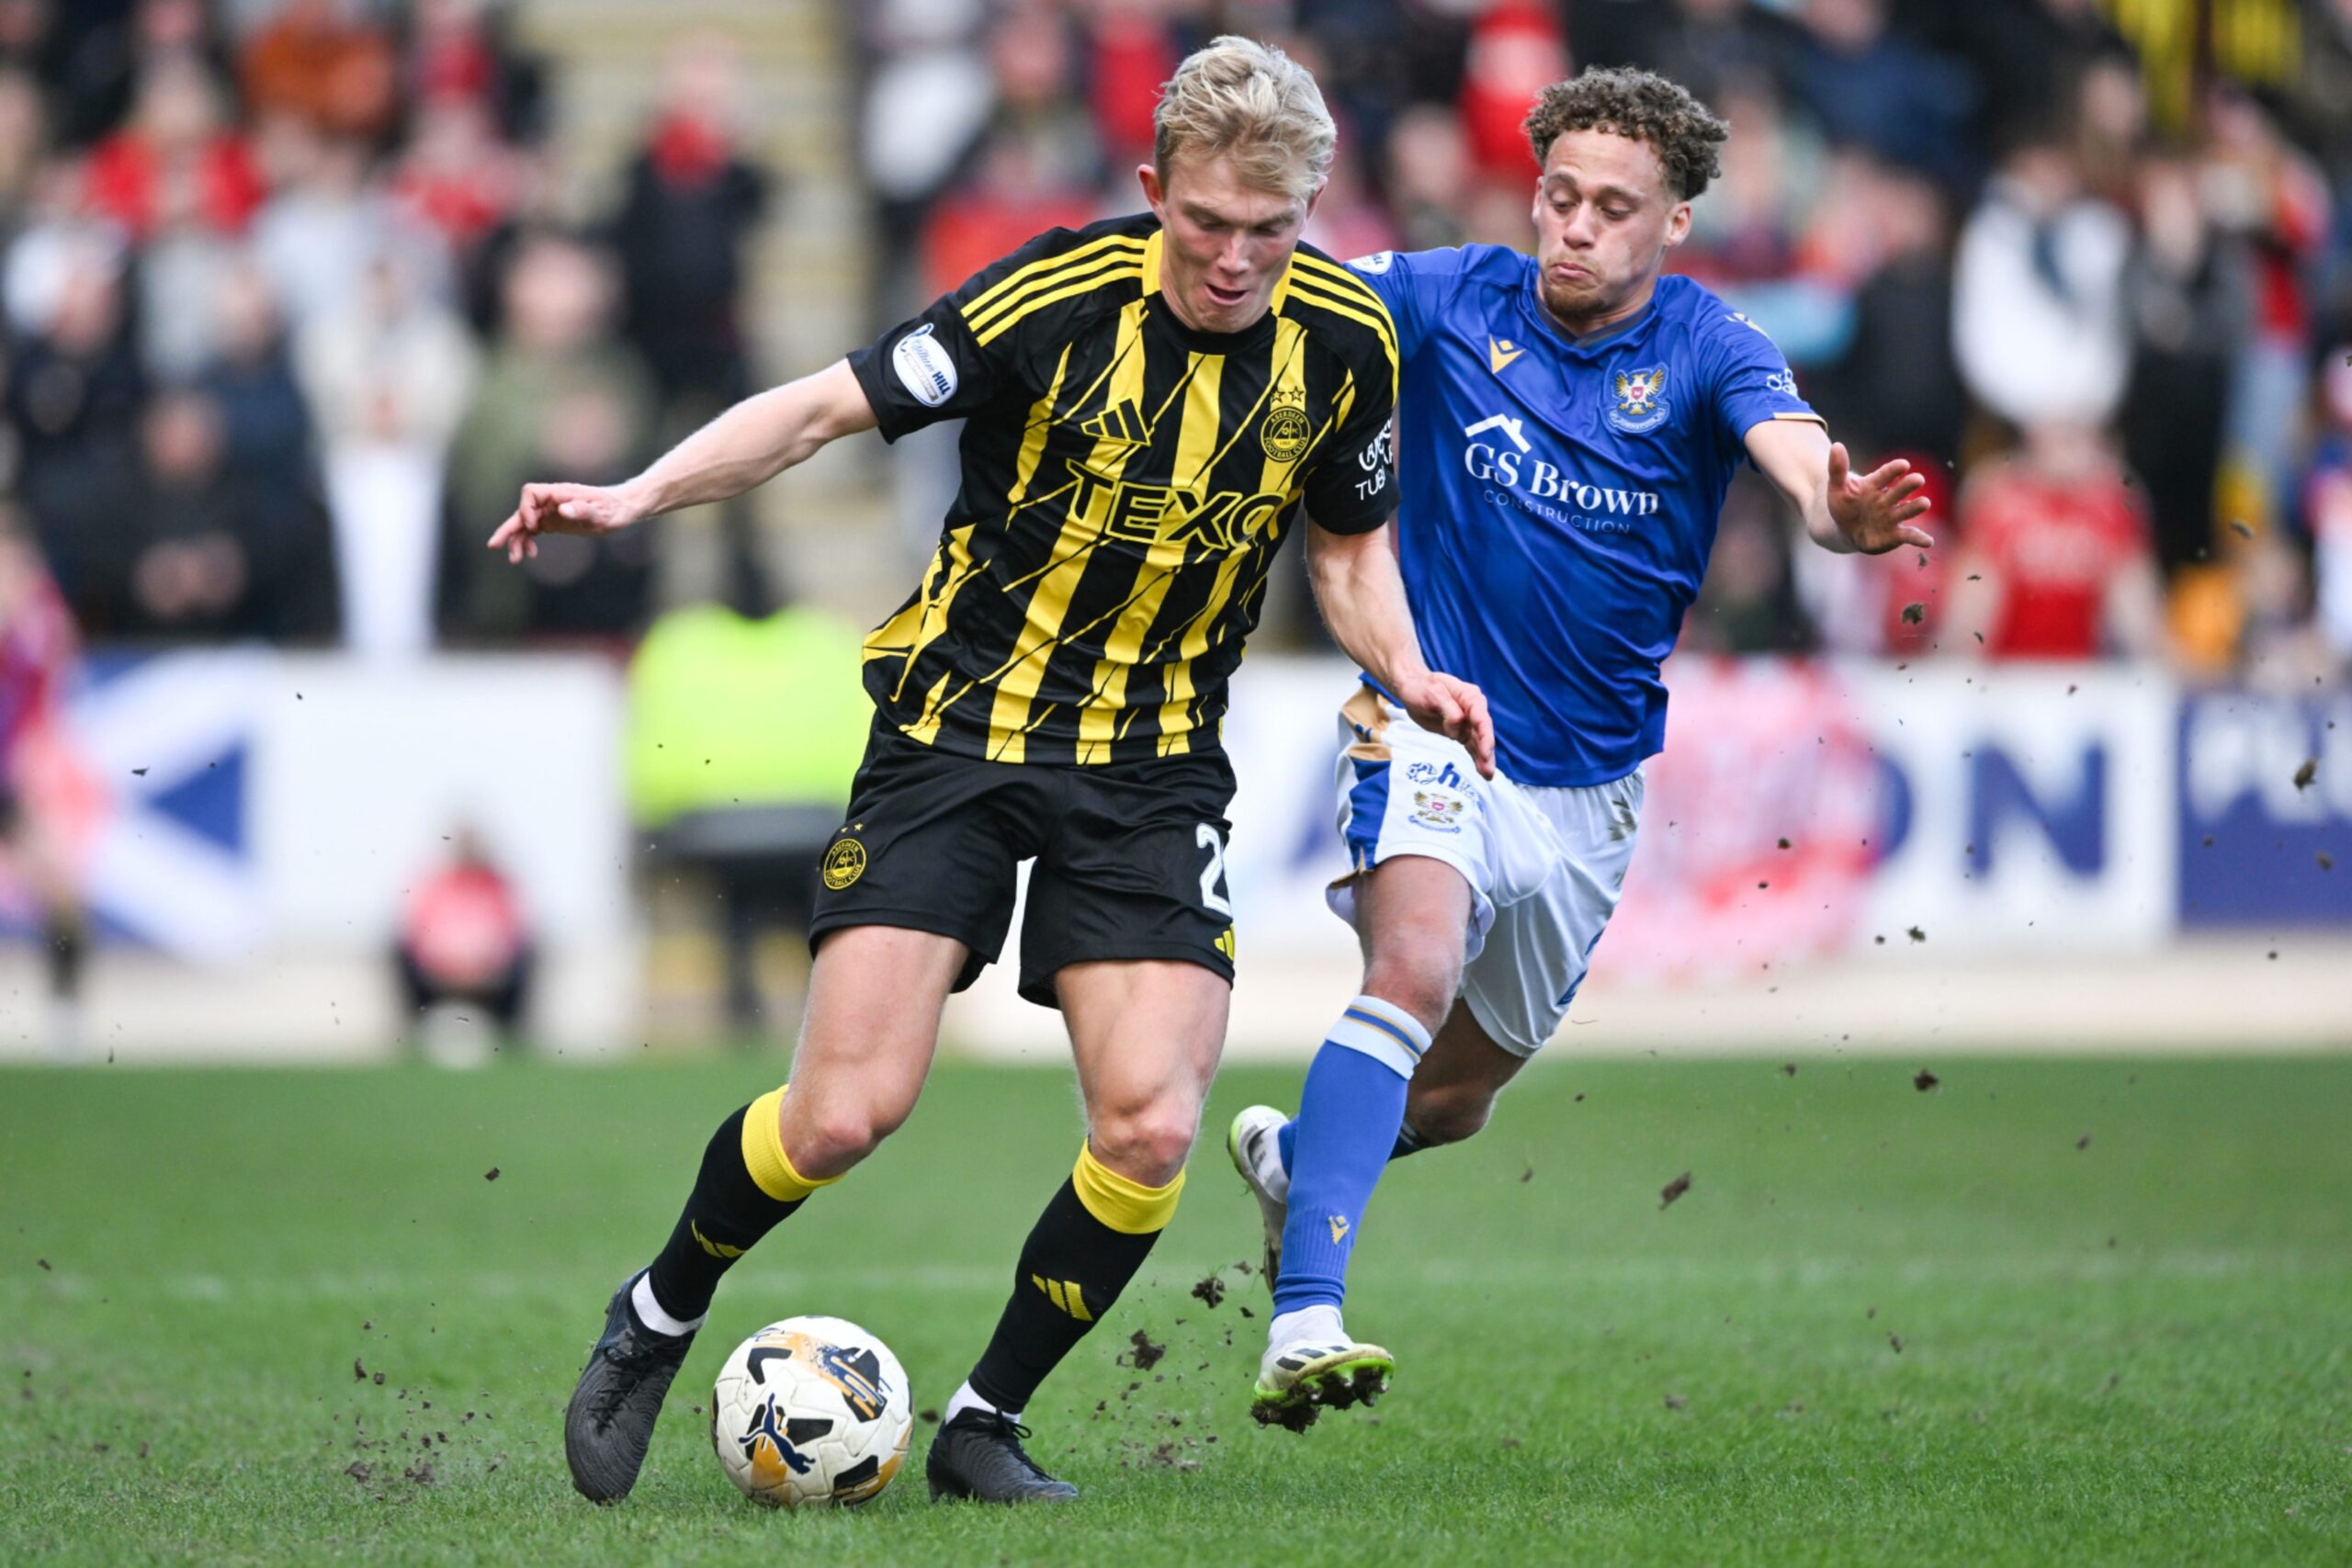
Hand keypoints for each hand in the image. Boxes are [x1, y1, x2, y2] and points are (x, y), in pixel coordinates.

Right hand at [486, 481, 647, 563]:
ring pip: (526, 524)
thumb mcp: (600, 512)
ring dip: (517, 540)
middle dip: (508, 528)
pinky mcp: (555, 522)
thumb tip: (562, 510)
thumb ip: (581, 509)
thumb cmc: (613, 508)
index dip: (526, 509)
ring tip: (514, 559)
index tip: (535, 526)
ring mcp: (552, 512)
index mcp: (559, 493)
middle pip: (522, 511)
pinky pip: (534, 530)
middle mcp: (552, 501)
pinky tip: (530, 554)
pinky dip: (528, 541)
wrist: (623, 509)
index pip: (530, 493)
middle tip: (494, 545)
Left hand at [1396, 671, 1495, 778]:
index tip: (1485, 752)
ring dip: (1484, 759)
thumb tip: (1458, 728)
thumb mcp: (1433, 694)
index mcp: (1469, 696)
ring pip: (1478, 742)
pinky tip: (1482, 771)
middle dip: (1486, 751)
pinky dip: (1475, 758)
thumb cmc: (1421, 687)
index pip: (1481, 717)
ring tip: (1488, 775)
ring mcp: (1468, 721)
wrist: (1412, 688)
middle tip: (1488, 770)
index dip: (1485, 735)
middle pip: (1483, 732)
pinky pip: (1471, 746)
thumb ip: (1448, 710)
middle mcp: (1473, 709)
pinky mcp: (1461, 731)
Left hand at [1827, 443, 1933, 554]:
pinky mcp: (1895, 534)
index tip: (1903, 464)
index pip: (1886, 474)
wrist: (1845, 529)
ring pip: (1907, 510)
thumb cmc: (1844, 505)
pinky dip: (1919, 538)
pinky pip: (1908, 535)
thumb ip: (1837, 469)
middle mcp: (1888, 498)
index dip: (1894, 470)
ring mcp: (1893, 516)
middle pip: (1900, 490)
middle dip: (1908, 485)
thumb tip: (1836, 445)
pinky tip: (1929, 541)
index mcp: (1875, 484)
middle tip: (1918, 479)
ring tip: (1925, 503)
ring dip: (1916, 507)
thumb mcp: (1837, 488)